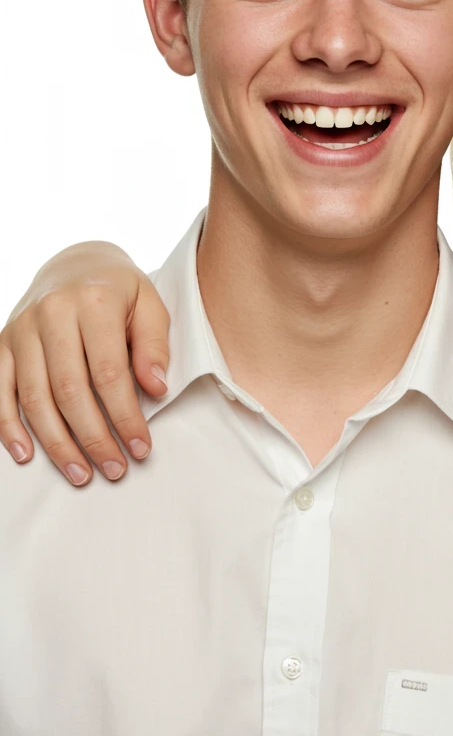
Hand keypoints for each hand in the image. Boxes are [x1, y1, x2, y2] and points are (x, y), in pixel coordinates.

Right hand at [0, 243, 169, 484]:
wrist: (74, 262)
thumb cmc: (119, 290)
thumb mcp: (149, 305)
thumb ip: (154, 345)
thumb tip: (155, 389)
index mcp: (94, 301)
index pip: (109, 372)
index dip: (125, 416)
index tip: (140, 447)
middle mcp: (52, 313)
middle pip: (69, 390)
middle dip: (93, 437)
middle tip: (114, 469)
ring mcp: (22, 329)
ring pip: (34, 397)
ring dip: (57, 443)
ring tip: (81, 473)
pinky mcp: (3, 343)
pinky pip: (1, 390)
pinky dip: (9, 427)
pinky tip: (27, 454)